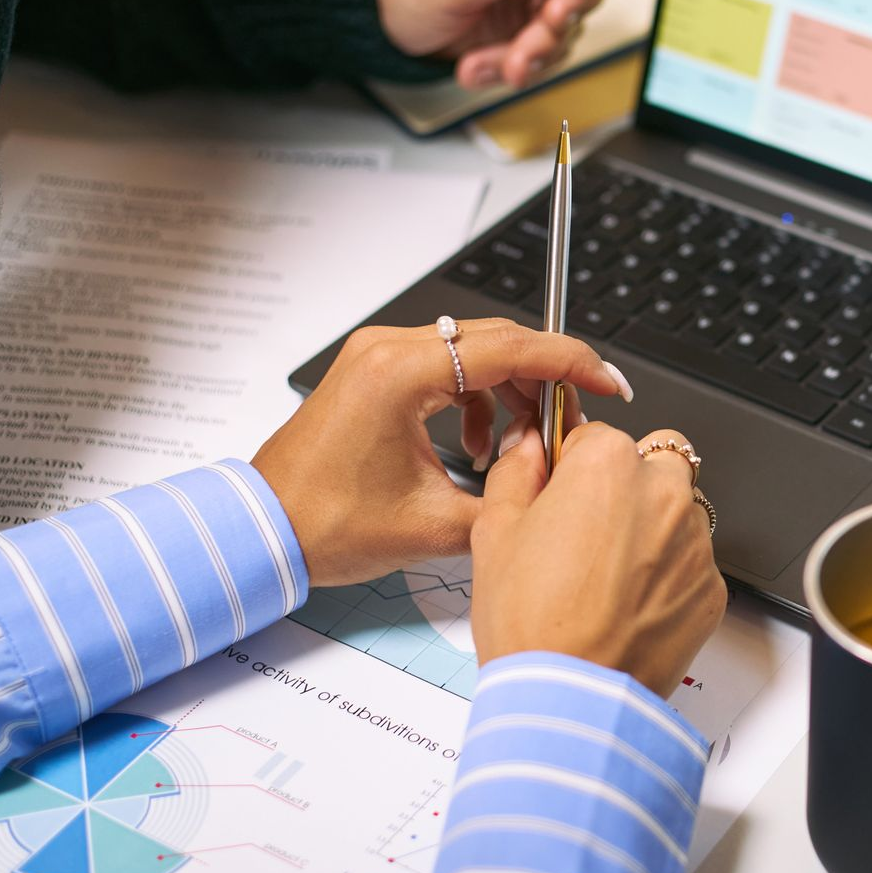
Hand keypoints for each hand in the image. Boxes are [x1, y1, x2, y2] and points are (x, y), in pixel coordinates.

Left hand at [250, 321, 630, 587]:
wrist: (264, 532)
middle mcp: (387, 349)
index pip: (511, 348)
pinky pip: (446, 367)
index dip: (571, 364)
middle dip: (545, 381)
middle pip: (497, 341)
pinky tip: (476, 446)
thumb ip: (506, 501)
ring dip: (510, 392)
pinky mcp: (374, 371)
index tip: (607, 383)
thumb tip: (551, 486)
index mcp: (401, 374)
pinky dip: (476, 398)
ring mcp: (378, 355)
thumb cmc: (325, 523)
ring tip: (518, 446)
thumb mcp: (433, 526)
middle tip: (570, 424)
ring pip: (474, 352)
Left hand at [376, 0, 609, 88]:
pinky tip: (479, 65)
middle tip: (521, 53)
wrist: (372, 13)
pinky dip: (513, 66)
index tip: (555, 12)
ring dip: (529, 56)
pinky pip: (542, 49)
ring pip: (563, 28)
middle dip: (548, 31)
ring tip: (486, 64)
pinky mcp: (524, 15)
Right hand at [469, 422, 724, 696]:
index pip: (595, 436)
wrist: (568, 698)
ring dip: (650, 531)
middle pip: (651, 464)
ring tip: (605, 580)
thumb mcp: (495, 531)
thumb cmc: (530, 621)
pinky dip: (666, 577)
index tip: (560, 494)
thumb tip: (528, 444)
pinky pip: (690, 565)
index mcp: (608, 464)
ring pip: (677, 514)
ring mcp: (694, 542)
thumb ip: (518, 470)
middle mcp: (663, 493)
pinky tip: (627, 606)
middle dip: (624, 487)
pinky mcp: (711, 589)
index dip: (572, 467)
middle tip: (588, 534)